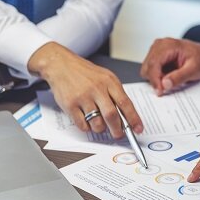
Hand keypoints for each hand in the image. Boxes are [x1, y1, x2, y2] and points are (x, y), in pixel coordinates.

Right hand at [28, 42, 142, 138]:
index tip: (138, 128)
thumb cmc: (85, 72)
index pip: (125, 103)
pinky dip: (87, 127)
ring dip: (101, 129)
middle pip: (111, 116)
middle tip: (118, 134)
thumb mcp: (105, 77)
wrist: (61, 64)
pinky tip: (86, 120)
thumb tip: (126, 116)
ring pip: (97, 123)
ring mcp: (82, 97)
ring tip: (100, 124)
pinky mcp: (70, 105)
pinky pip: (82, 124)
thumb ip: (115, 94)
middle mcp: (96, 89)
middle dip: (117, 130)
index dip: (133, 118)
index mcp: (109, 81)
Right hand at [140, 38, 199, 95]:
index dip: (155, 80)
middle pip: (147, 67)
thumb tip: (165, 84)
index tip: (160, 92)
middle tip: (170, 85)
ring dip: (157, 78)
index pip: (153, 64)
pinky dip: (158, 76)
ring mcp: (156, 49)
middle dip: (156, 79)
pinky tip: (169, 75)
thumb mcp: (194, 70)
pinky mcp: (156, 55)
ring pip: (147, 69)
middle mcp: (159, 45)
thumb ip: (179, 77)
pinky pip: (151, 69)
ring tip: (172, 77)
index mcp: (168, 45)